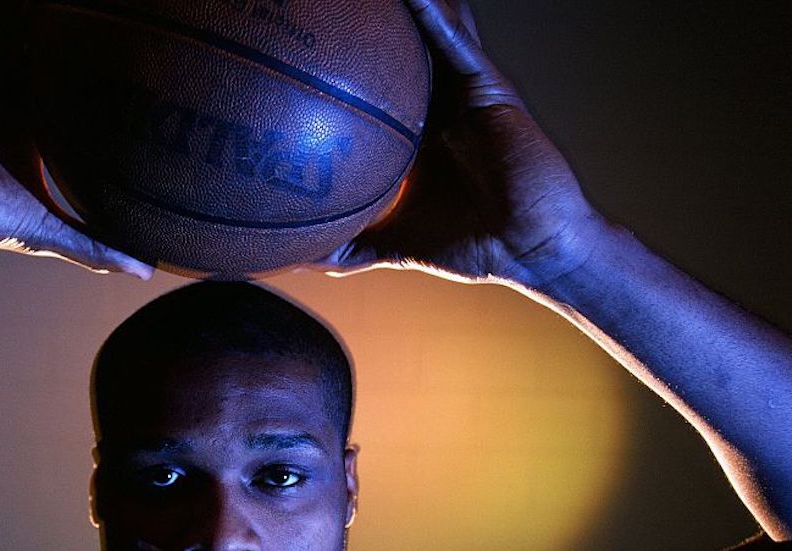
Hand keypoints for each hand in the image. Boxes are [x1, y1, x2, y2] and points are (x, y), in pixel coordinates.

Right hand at [0, 0, 151, 277]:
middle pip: (70, 45)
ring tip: (115, 1)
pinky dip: (23, 0)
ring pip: (40, 19)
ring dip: (66, 12)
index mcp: (45, 118)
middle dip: (99, 30)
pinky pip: (1, 5)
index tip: (164, 67)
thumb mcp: (46, 228)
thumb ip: (94, 244)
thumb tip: (147, 271)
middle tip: (151, 16)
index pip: (91, 83)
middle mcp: (24, 85)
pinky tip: (55, 1)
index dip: (121, 70)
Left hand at [327, 0, 602, 288]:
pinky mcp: (486, 83)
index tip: (302, 43)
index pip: (369, 84)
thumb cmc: (464, 242)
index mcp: (410, 127)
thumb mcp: (385, 244)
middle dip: (366, 21)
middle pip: (396, 46)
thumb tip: (292, 260)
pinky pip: (455, 41)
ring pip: (427, 29)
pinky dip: (432, 15)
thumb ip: (342, 247)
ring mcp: (461, 85)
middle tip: (323, 5)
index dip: (340, 61)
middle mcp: (434, 98)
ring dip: (402, 7)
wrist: (523, 247)